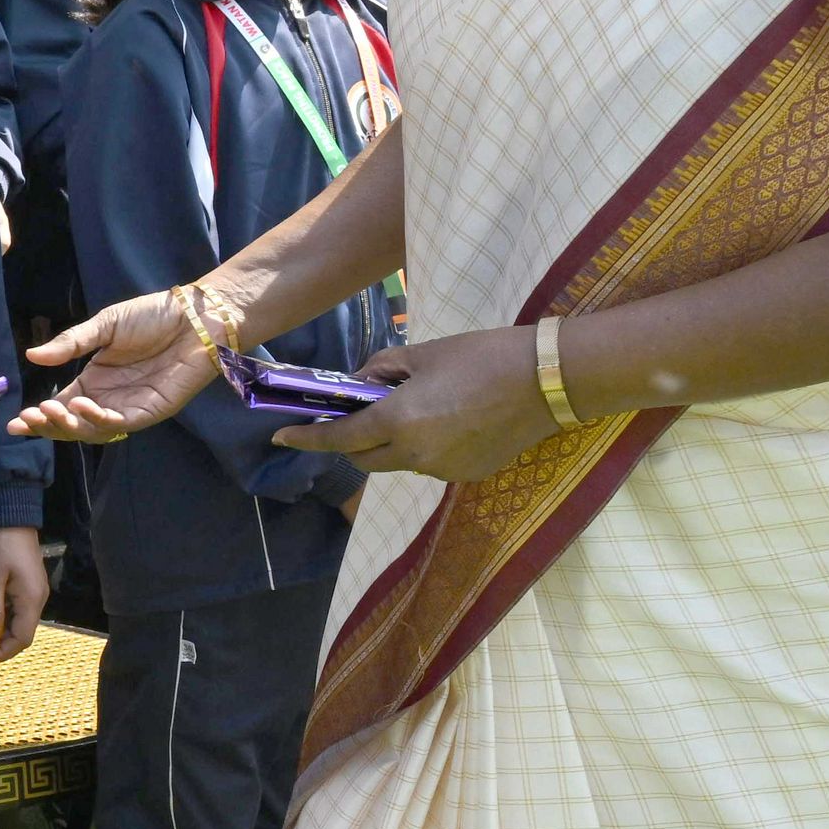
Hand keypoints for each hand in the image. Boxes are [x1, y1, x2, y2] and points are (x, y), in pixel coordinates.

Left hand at [0, 525, 45, 658]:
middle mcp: (38, 600)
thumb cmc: (1, 545)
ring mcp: (33, 592)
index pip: (22, 639)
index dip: (2, 653)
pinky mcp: (27, 584)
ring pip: (15, 620)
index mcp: (32, 601)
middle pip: (19, 632)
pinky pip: (13, 607)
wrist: (12, 515)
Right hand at [12, 288, 215, 441]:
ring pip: (93, 431)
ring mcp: (129, 407)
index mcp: (95, 380)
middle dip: (48, 426)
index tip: (14, 423)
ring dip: (70, 425)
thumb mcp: (105, 325)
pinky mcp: (151, 411)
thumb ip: (71, 343)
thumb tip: (31, 356)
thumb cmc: (153, 316)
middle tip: (28, 418)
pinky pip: (121, 425)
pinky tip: (83, 406)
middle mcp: (109, 399)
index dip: (39, 416)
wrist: (194, 316)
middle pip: (73, 424)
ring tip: (52, 409)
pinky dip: (99, 420)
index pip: (62, 405)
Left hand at [270, 326, 555, 487]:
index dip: (307, 439)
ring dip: (390, 441)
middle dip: (349, 441)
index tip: (280, 437)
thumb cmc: (483, 355)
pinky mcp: (466, 474)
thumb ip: (381, 371)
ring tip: (416, 404)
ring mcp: (443, 470)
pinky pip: (429, 464)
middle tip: (352, 413)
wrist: (548, 380)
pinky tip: (448, 418)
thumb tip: (360, 386)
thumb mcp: (423, 353)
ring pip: (397, 462)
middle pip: (363, 459)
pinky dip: (423, 446)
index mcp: (400, 421)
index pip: (339, 438)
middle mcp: (416, 455)